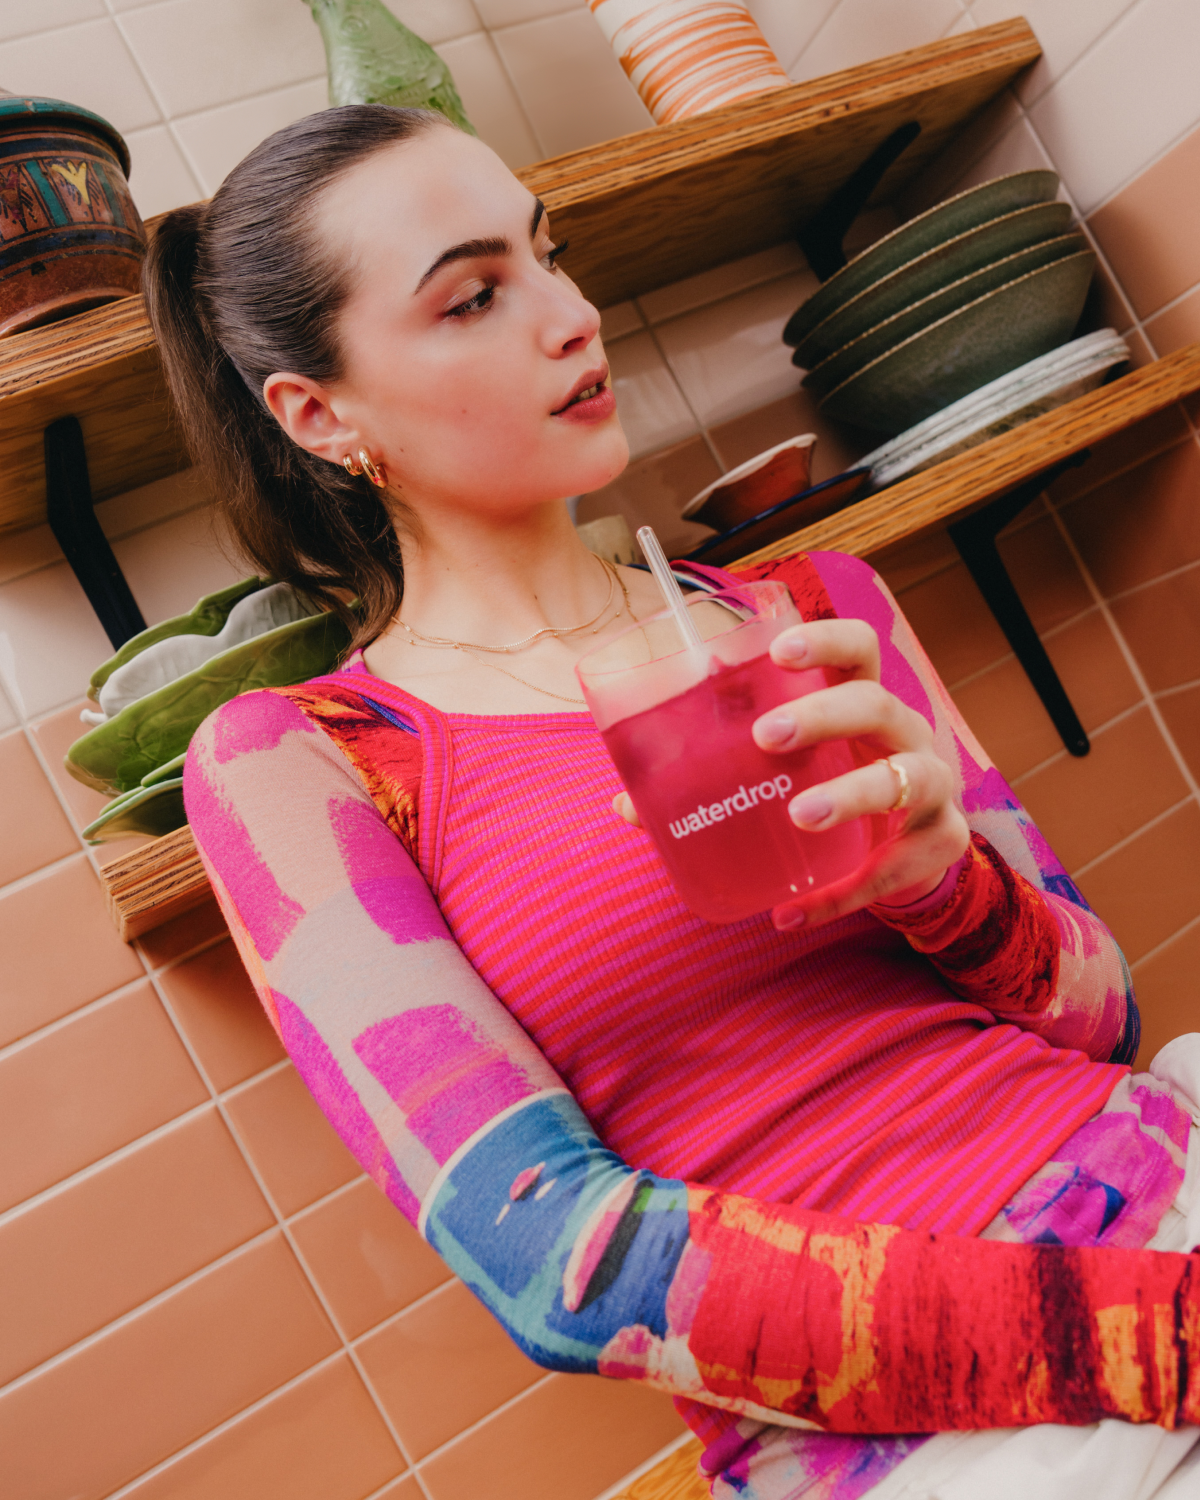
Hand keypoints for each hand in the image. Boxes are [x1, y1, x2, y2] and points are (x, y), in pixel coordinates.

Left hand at [612, 618, 968, 928]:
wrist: (906, 856)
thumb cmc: (832, 790)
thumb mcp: (788, 774)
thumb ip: (714, 780)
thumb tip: (626, 803)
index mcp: (861, 702)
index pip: (859, 649)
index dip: (827, 641)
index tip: (779, 651)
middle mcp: (905, 734)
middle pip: (878, 704)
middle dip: (825, 715)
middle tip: (768, 736)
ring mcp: (932, 786)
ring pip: (907, 778)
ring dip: (851, 794)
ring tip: (799, 814)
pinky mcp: (941, 842)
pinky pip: (893, 868)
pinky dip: (841, 892)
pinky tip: (792, 912)